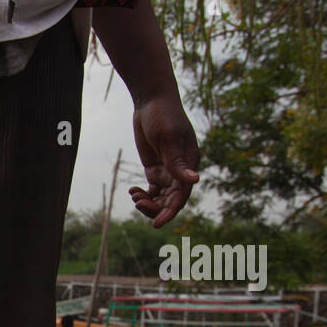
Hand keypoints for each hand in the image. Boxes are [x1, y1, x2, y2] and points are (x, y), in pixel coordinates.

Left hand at [127, 95, 200, 227]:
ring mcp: (168, 171)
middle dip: (155, 208)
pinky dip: (142, 194)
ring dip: (148, 202)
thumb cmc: (164, 116)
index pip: (181, 196)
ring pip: (160, 198)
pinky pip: (151, 190)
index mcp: (190, 164)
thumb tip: (195, 180)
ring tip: (134, 195)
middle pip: (170, 201)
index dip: (170, 212)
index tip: (156, 224)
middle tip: (137, 203)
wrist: (151, 101)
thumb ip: (178, 162)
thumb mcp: (169, 138)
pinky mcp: (155, 169)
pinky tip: (132, 190)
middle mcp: (181, 170)